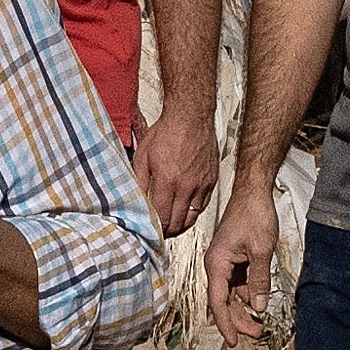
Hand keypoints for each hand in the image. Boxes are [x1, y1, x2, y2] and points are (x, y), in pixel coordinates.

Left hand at [138, 111, 217, 239]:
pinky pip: (203, 205)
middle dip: (167, 231)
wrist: (190, 117)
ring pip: (192, 218)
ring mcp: (201, 184)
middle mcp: (186, 186)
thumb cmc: (166, 133)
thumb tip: (139, 203)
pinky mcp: (211, 181)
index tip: (151, 230)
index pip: (162, 218)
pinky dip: (193, 212)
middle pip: (178, 223)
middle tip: (160, 232)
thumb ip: (140, 183)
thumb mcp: (143, 157)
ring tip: (172, 226)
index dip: (155, 228)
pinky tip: (185, 211)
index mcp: (167, 181)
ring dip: (181, 225)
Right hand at [208, 179, 282, 335]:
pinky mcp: (232, 258)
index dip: (226, 324)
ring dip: (243, 309)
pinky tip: (257, 303)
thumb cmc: (255, 215)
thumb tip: (258, 307)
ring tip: (259, 325)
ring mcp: (223, 262)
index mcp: (217, 264)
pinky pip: (236, 283)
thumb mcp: (261, 250)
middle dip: (237, 320)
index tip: (233, 342)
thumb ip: (259, 280)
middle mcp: (215, 265)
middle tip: (256, 334)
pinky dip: (246, 295)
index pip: (218, 302)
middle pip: (222, 301)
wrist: (253, 191)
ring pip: (230, 294)